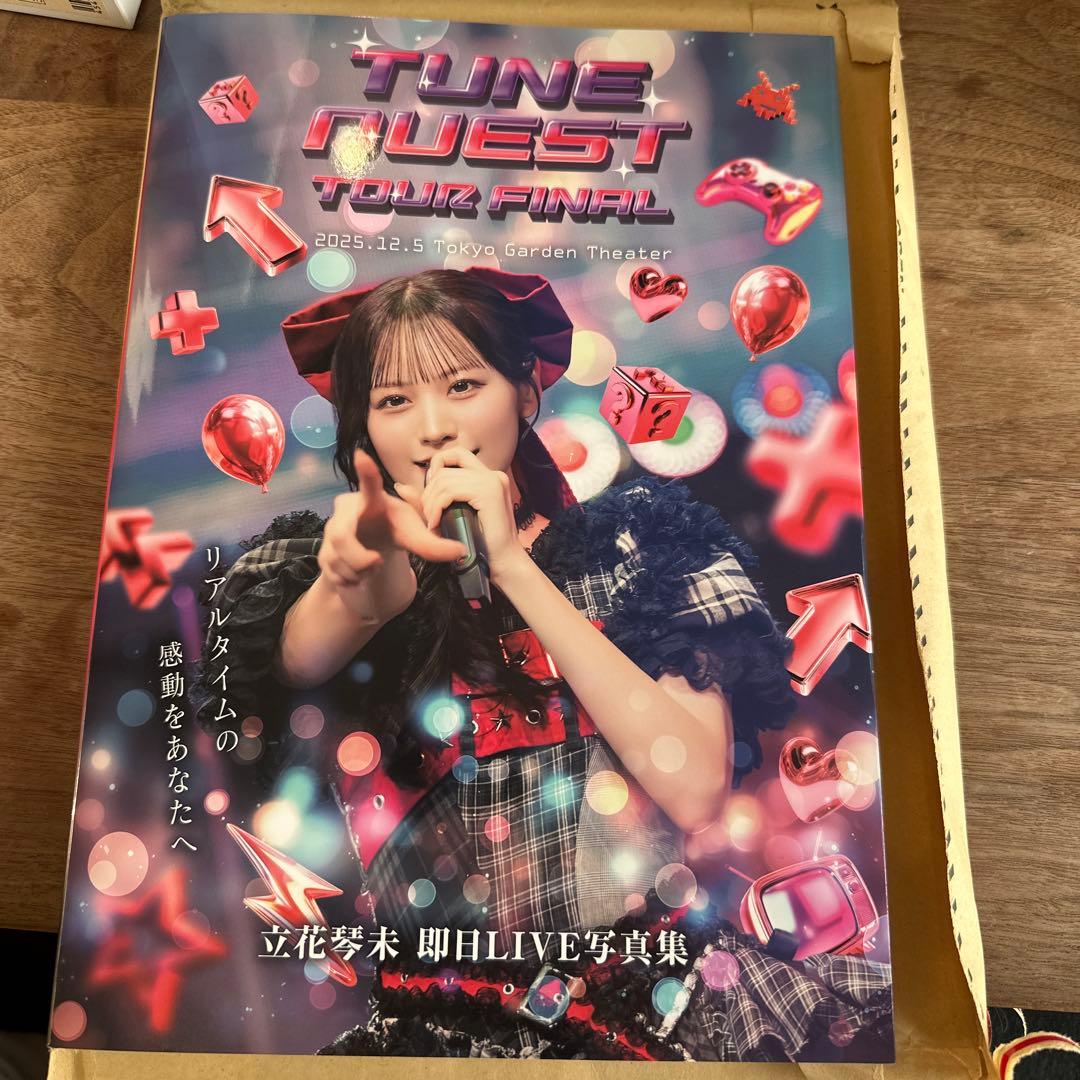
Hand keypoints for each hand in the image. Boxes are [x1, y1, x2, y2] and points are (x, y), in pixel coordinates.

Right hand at [318, 448, 467, 619]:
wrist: (373, 548)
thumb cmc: (394, 530)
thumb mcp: (415, 536)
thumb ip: (434, 544)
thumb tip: (460, 552)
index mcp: (372, 501)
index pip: (369, 483)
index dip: (366, 471)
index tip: (362, 455)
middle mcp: (347, 511)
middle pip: (341, 535)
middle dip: (358, 556)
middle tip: (377, 563)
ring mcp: (331, 531)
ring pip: (336, 557)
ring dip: (359, 571)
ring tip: (375, 566)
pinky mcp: (324, 551)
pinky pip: (333, 572)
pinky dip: (351, 580)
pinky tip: (361, 574)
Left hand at [394, 447, 526, 582]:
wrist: (504, 564)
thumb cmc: (480, 544)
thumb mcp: (451, 517)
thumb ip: (429, 500)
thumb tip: (400, 487)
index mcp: (489, 477)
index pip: (456, 455)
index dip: (437, 469)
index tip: (433, 495)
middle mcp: (493, 475)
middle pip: (446, 467)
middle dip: (429, 490)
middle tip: (428, 515)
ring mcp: (492, 482)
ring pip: (445, 479)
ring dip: (431, 503)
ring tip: (432, 523)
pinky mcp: (489, 493)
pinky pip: (450, 491)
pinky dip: (437, 507)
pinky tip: (436, 524)